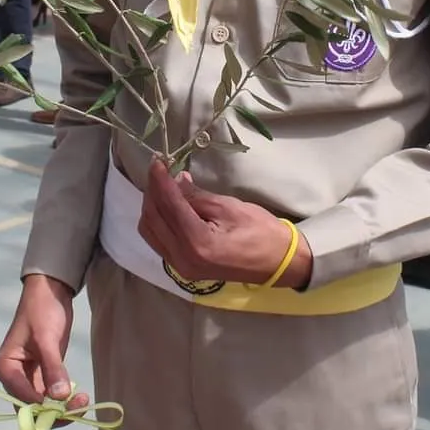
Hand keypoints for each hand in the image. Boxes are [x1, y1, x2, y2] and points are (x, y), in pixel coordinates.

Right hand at [0, 274, 89, 410]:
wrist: (50, 293)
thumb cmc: (42, 311)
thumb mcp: (47, 339)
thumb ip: (52, 368)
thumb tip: (60, 397)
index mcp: (5, 368)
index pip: (21, 399)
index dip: (43, 407)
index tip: (65, 401)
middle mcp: (13, 378)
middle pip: (30, 409)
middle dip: (54, 413)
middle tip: (80, 404)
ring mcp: (28, 378)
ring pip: (43, 406)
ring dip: (62, 409)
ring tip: (83, 399)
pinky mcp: (42, 376)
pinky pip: (51, 397)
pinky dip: (65, 401)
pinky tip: (80, 395)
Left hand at [138, 158, 312, 288]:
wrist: (278, 263)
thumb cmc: (261, 232)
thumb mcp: (229, 207)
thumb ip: (196, 196)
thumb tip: (176, 179)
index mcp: (197, 243)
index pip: (168, 205)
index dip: (160, 180)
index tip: (157, 161)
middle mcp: (182, 258)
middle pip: (152, 219)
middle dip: (152, 191)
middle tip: (159, 170)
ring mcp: (180, 267)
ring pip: (150, 231)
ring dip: (152, 206)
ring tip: (162, 185)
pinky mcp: (183, 268)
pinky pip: (159, 241)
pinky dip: (159, 221)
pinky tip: (168, 205)